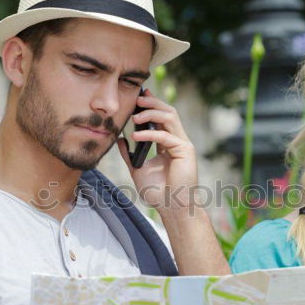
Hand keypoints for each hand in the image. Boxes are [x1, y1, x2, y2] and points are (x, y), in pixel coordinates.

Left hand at [117, 89, 196, 209]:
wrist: (172, 207)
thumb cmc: (158, 192)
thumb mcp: (138, 169)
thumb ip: (130, 154)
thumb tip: (119, 139)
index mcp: (168, 144)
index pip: (161, 118)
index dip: (151, 106)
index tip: (138, 97)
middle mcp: (178, 141)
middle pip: (168, 112)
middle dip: (153, 103)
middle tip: (138, 98)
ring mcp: (183, 145)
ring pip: (170, 117)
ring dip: (152, 113)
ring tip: (135, 115)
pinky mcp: (185, 151)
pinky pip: (166, 136)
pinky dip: (150, 134)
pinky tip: (136, 136)